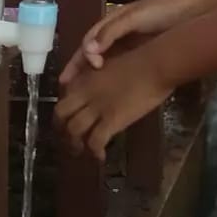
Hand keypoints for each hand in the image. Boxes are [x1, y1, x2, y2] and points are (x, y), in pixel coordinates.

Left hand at [55, 47, 172, 160]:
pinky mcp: (111, 120)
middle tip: (68, 139)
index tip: (72, 117)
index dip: (66, 109)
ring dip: (75, 143)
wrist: (155, 65)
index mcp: (86, 77)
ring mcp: (97, 106)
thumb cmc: (140, 60)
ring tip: (82, 151)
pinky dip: (95, 151)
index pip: (65, 95)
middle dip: (61, 128)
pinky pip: (95, 140)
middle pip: (61, 113)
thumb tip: (101, 94)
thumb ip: (101, 80)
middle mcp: (86, 92)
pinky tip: (100, 156)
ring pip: (74, 129)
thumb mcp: (112, 67)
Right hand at [59, 0, 194, 84]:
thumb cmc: (161, 12)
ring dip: (93, 77)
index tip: (77, 76)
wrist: (191, 12)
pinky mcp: (140, 54)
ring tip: (83, 96)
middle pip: (91, 53)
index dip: (78, 60)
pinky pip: (120, 67)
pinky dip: (111, 78)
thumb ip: (111, 32)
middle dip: (79, 71)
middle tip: (68, 91)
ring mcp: (128, 45)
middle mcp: (115, 34)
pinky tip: (109, 92)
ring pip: (105, 62)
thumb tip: (88, 50)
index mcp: (111, 22)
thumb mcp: (134, 18)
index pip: (87, 42)